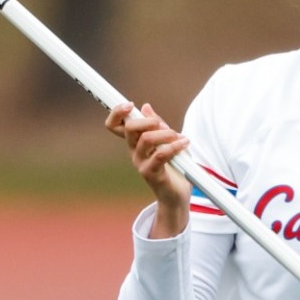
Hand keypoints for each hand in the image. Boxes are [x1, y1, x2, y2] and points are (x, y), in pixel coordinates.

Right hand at [106, 103, 192, 236]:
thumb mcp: (169, 140)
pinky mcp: (151, 173)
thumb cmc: (174, 167)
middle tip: (162, 124)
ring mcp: (140, 163)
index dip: (117, 113)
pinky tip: (184, 143)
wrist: (178, 195)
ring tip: (179, 137)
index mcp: (135, 143)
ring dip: (166, 133)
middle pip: (129, 128)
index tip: (130, 105)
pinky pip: (161, 154)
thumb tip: (146, 107)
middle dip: (147, 121)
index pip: (115, 126)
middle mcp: (134, 152)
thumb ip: (158, 125)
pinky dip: (175, 146)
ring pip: (146, 139)